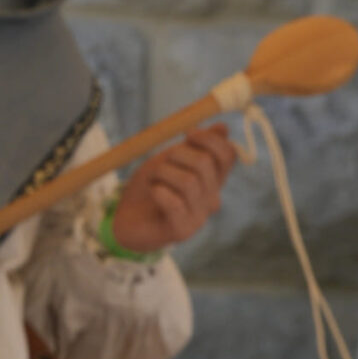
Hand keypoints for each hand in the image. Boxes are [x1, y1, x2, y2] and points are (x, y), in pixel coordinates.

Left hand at [109, 126, 236, 251]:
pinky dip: (159, 192)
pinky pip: (174, 203)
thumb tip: (223, 127)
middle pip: (205, 164)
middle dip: (178, 154)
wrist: (128, 221)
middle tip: (162, 161)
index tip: (188, 133)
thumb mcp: (170, 160)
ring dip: (162, 173)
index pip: (228, 155)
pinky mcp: (183, 230)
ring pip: (188, 181)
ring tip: (152, 180)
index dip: (210, 139)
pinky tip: (153, 193)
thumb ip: (194, 146)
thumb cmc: (151, 187)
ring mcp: (199, 216)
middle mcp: (212, 198)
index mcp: (213, 179)